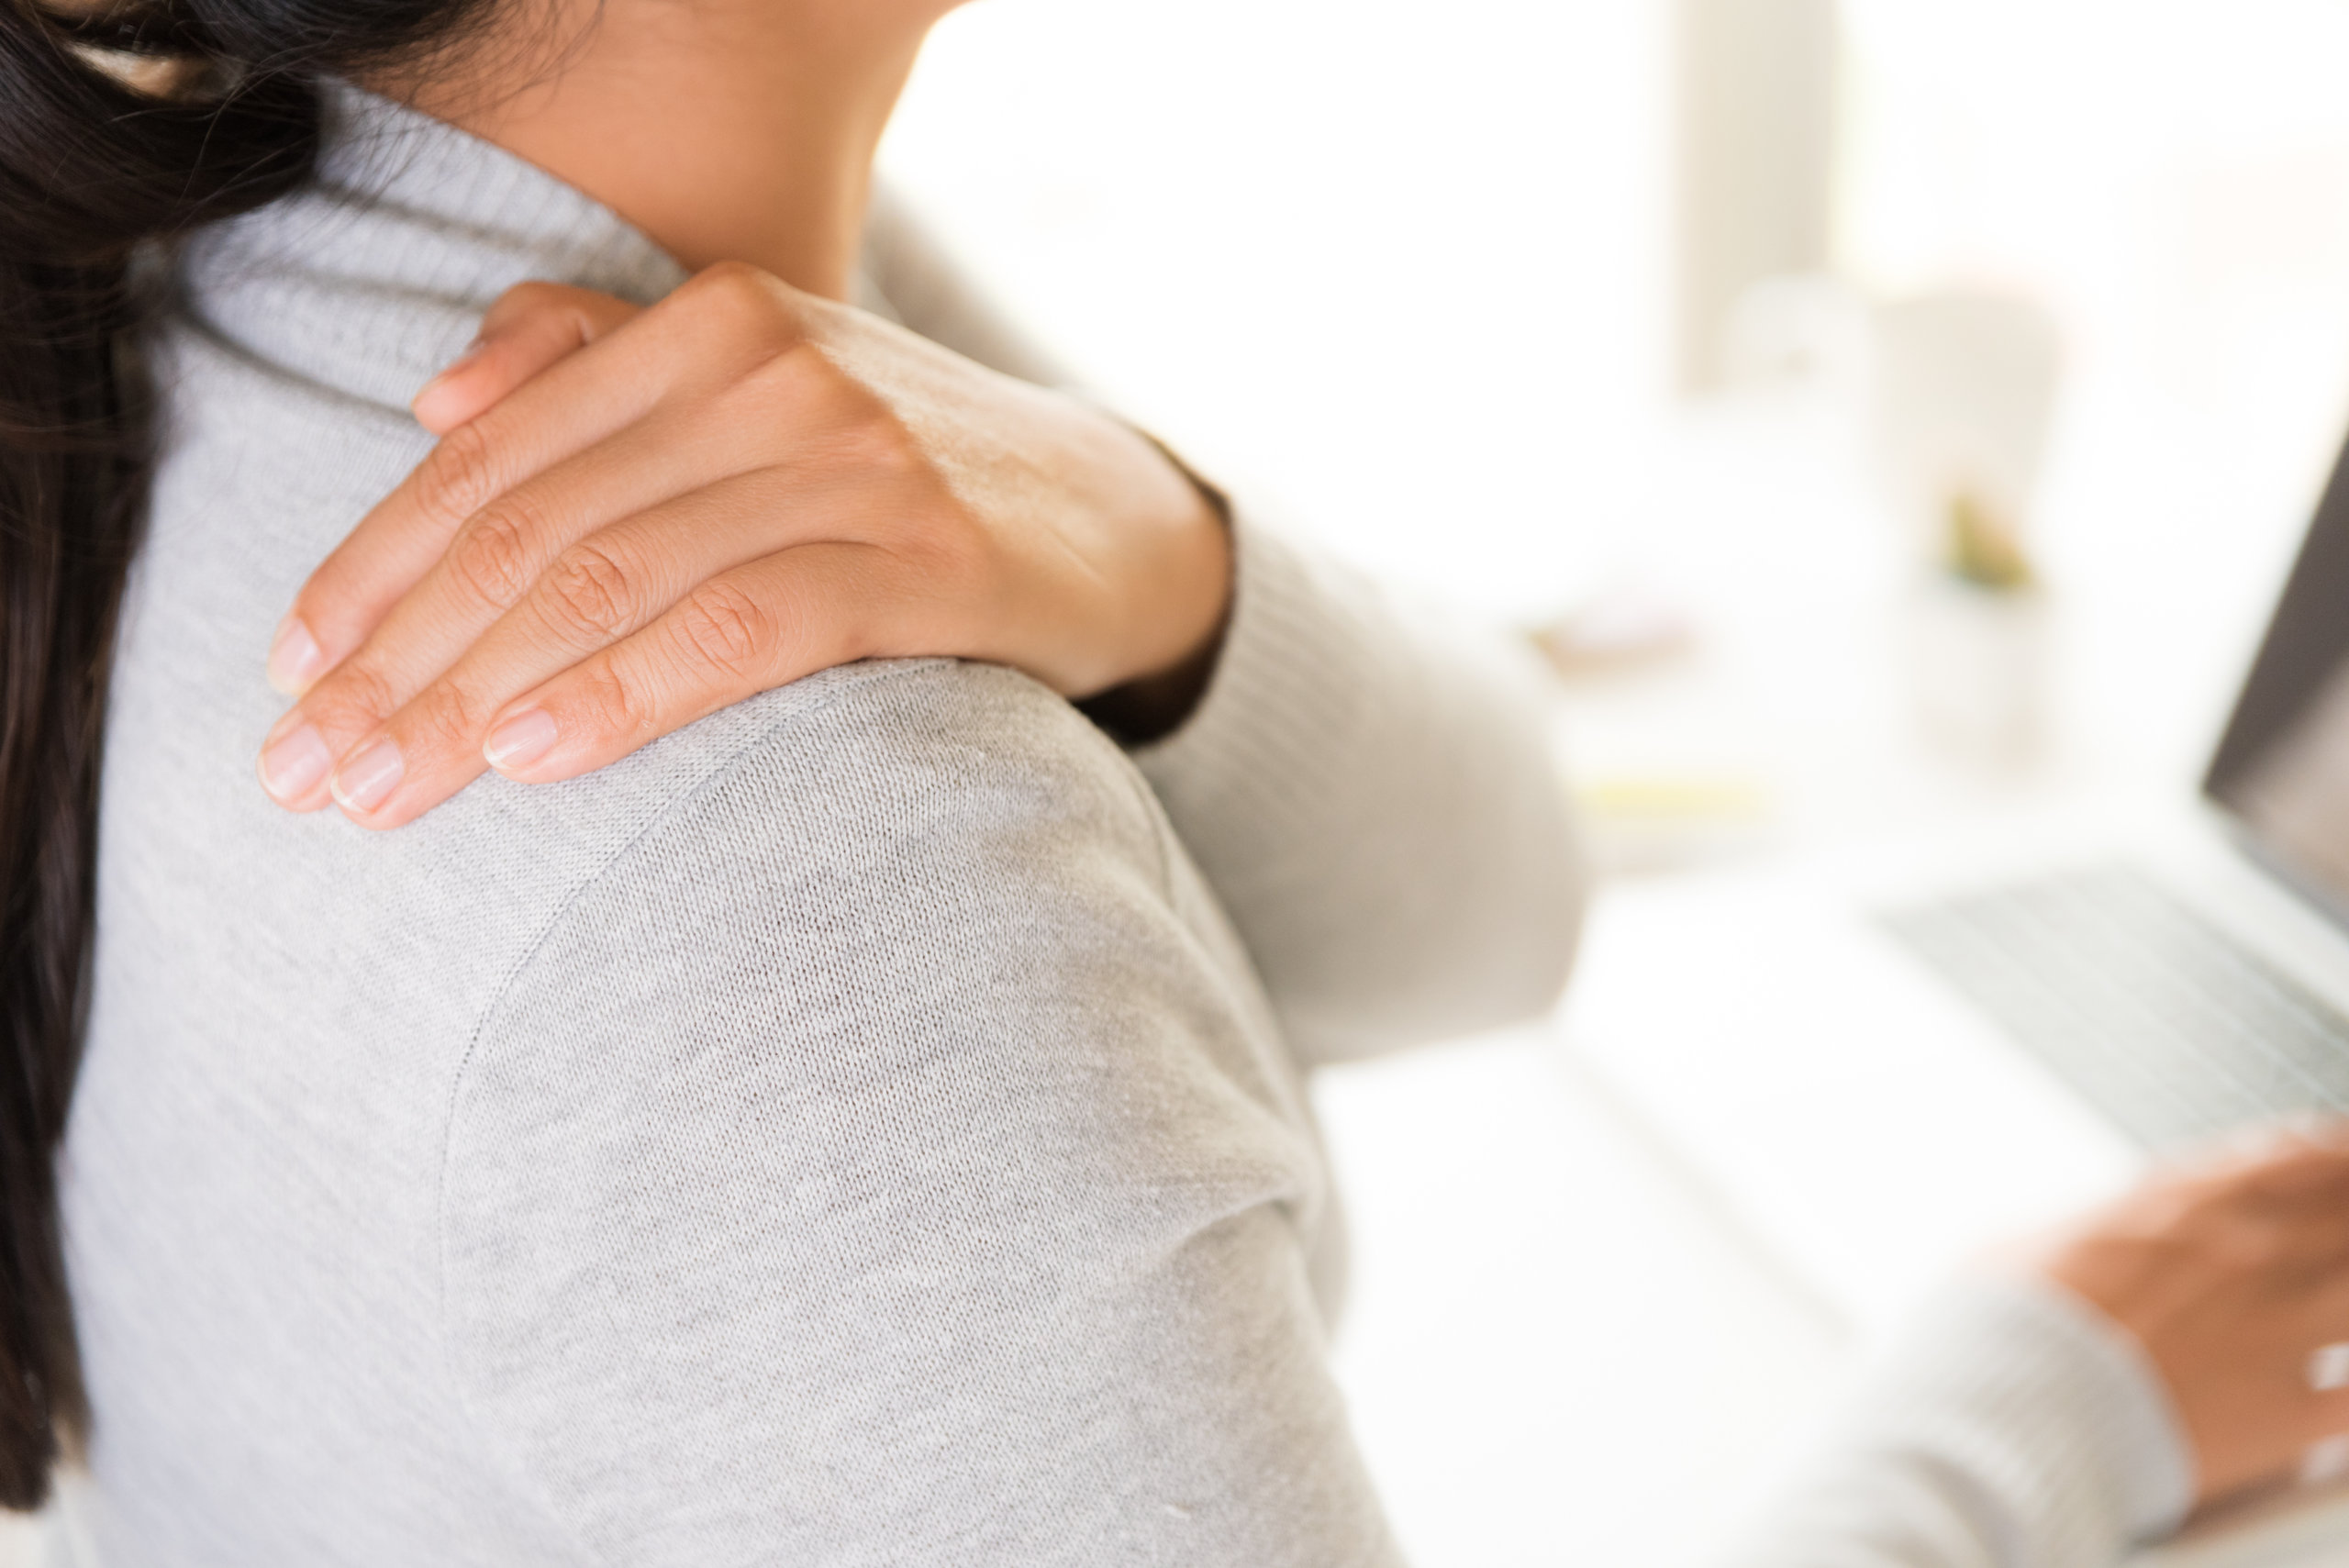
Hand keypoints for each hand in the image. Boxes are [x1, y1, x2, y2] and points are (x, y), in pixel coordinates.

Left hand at [254, 262, 1232, 828]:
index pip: (492, 458)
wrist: (1112, 520)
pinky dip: (625, 691)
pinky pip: (744, 627)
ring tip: (380, 793)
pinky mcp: (928, 557)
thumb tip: (433, 406)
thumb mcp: (753, 392)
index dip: (373, 569)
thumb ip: (596, 365)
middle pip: (533, 529)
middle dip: (399, 659)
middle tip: (305, 773)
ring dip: (473, 697)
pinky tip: (530, 756)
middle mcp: (773, 372)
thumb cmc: (897, 474)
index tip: (291, 677)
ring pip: (615, 581)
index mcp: (708, 324)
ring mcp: (857, 460)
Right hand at [2027, 1127, 2348, 1506]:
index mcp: (2179, 1204)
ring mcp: (2276, 1332)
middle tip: (2347, 1224)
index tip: (2340, 1162)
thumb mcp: (2022, 1243)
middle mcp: (2243, 1255)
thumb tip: (2077, 1233)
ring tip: (2342, 1299)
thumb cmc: (1997, 1328)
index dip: (2330, 1158)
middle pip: (2347, 1217)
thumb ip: (2079, 1231)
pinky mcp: (2289, 1414)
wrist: (2007, 1413)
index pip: (2291, 1159)